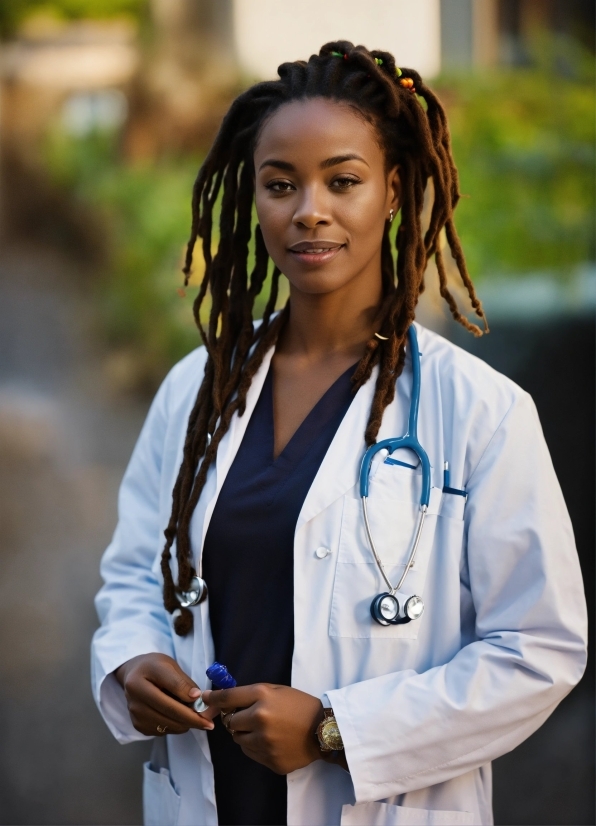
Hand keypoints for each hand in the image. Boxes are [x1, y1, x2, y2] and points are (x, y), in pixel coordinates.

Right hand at [115, 653, 216, 735]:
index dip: (188, 693)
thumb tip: (197, 697)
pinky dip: (175, 727)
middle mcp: (135, 695)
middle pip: (168, 710)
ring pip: (166, 724)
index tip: (203, 698)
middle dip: (192, 718)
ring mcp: (134, 712)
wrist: (132, 676)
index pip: (170, 685)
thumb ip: (182, 681)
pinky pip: (162, 731)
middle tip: (209, 723)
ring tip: (198, 720)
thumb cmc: (154, 668)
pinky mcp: (137, 725)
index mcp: (143, 675)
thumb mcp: (169, 665)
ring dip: (185, 724)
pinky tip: (182, 720)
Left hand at [201, 683, 324, 773]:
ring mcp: (265, 742)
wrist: (324, 730)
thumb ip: (251, 695)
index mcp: (263, 697)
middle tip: (250, 718)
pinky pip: (251, 753)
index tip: (204, 699)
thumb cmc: (300, 705)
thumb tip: (223, 701)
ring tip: (265, 730)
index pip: (228, 697)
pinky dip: (256, 747)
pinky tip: (272, 741)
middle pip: (231, 722)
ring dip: (246, 734)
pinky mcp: (270, 760)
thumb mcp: (277, 690)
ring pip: (239, 740)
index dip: (213, 698)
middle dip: (237, 720)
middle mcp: (260, 719)